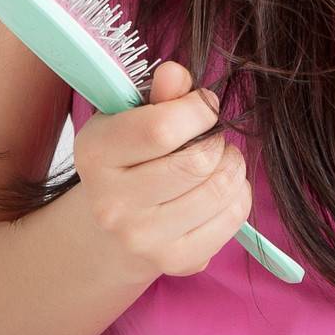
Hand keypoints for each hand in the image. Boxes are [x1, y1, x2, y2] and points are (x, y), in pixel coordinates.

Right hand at [72, 60, 251, 282]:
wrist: (111, 227)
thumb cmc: (128, 157)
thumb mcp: (131, 117)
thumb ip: (158, 94)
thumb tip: (175, 73)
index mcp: (95, 154)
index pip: (162, 129)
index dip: (198, 109)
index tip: (202, 106)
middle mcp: (113, 204)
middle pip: (197, 162)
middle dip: (217, 139)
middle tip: (211, 136)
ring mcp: (143, 239)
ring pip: (220, 189)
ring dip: (232, 164)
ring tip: (218, 159)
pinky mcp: (175, 262)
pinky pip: (232, 218)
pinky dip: (239, 194)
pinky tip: (221, 186)